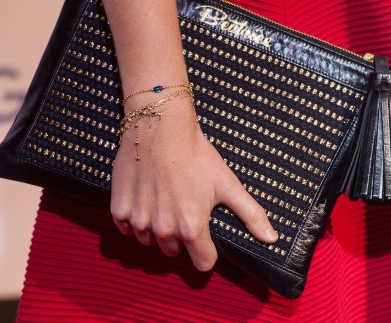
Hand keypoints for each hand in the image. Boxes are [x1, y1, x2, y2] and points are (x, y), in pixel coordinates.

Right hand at [110, 97, 277, 270]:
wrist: (160, 127)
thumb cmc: (196, 154)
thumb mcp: (228, 184)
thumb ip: (251, 215)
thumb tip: (271, 238)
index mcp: (192, 227)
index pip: (203, 263)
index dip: (208, 252)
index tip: (207, 239)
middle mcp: (163, 230)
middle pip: (176, 252)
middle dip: (182, 237)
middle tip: (186, 209)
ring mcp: (139, 221)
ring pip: (151, 242)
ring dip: (158, 229)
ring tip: (167, 201)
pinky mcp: (120, 211)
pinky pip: (128, 229)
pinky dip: (136, 220)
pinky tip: (148, 199)